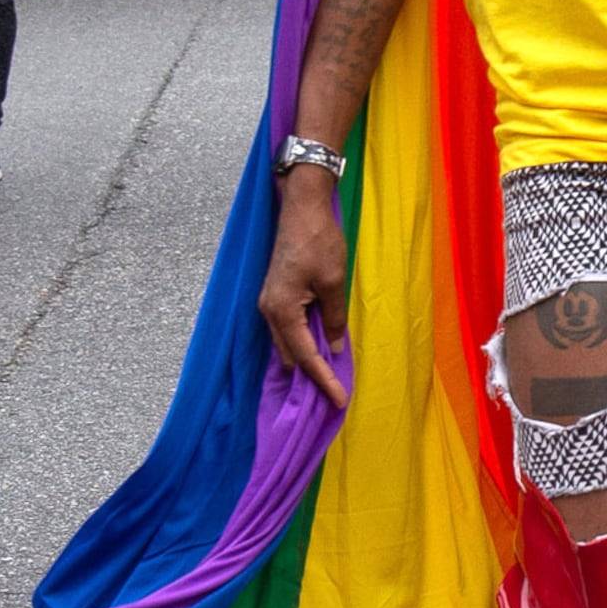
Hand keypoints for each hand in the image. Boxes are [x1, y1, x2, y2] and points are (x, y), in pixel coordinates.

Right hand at [259, 169, 352, 404]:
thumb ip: (333, 319)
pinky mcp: (274, 295)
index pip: (304, 356)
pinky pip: (285, 329)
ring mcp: (268, 303)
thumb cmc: (320, 242)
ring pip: (285, 343)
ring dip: (306, 359)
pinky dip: (300, 342)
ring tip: (328, 376)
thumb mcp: (334, 283)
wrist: (301, 208)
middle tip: (335, 392)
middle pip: (289, 355)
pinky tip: (317, 347)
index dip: (323, 379)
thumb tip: (333, 349)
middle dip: (311, 375)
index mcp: (282, 310)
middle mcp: (269, 311)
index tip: (339, 399)